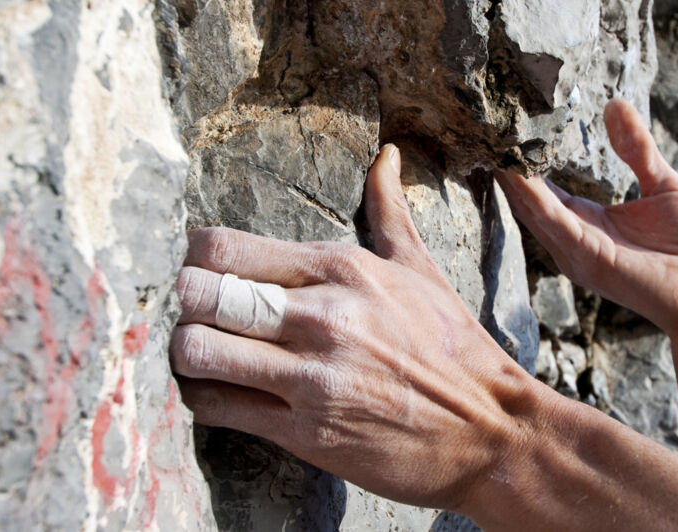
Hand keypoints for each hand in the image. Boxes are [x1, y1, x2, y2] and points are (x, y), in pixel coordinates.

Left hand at [170, 145, 541, 510]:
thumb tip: (386, 155)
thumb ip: (389, 210)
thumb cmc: (454, 346)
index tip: (205, 270)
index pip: (223, 247)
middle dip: (188, 303)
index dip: (197, 257)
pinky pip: (216, 408)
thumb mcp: (422, 268)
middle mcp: (321, 317)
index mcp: (341, 269)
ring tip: (205, 354)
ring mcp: (310, 378)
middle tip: (201, 313)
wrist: (489, 430)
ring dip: (188, 353)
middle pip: (200, 294)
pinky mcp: (305, 434)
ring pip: (196, 352)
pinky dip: (204, 398)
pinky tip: (222, 392)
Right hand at [497, 98, 677, 336]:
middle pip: (527, 199)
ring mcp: (576, 251)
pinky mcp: (589, 258)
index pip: (543, 189)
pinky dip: (533, 199)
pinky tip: (516, 174)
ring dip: (511, 179)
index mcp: (586, 221)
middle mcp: (572, 239)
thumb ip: (636, 149)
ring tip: (493, 143)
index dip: (526, 159)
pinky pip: (555, 224)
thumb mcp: (662, 185)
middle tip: (487, 127)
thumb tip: (614, 104)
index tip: (510, 125)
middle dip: (507, 165)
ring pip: (533, 210)